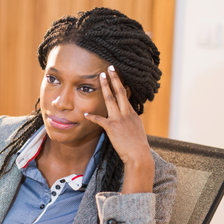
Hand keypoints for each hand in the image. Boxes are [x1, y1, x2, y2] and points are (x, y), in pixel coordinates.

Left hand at [84, 65, 153, 193]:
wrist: (138, 155)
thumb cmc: (137, 145)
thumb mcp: (136, 130)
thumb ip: (130, 122)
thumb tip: (127, 119)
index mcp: (132, 113)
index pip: (126, 96)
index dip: (122, 84)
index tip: (118, 75)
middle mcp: (126, 113)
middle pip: (119, 92)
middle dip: (114, 79)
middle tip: (110, 68)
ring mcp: (119, 119)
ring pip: (110, 99)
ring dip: (104, 87)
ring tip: (100, 76)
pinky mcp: (111, 127)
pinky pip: (99, 119)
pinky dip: (92, 116)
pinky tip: (85, 114)